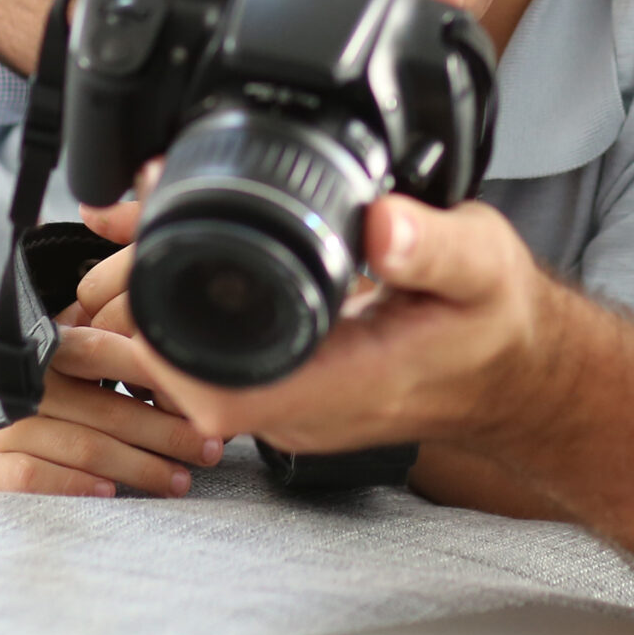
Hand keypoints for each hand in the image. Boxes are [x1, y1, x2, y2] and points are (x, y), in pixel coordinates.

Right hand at [0, 323, 224, 497]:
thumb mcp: (46, 357)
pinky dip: (72, 486)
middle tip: (212, 448)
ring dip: (137, 467)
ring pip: (82, 446)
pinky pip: (34, 477)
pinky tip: (109, 496)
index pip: (114, 358)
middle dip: (167, 433)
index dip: (162, 381)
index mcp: (49, 353)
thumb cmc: (7, 383)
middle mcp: (29, 387)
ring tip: (180, 481)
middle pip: (110, 411)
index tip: (207, 399)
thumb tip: (176, 365)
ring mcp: (3, 427)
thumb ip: (97, 358)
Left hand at [123, 196, 557, 456]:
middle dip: (132, 314)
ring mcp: (291, 407)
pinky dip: (179, 318)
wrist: (516, 369)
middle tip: (117, 232)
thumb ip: (433, 244)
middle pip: (183, 384)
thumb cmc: (498, 320)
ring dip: (147, 315)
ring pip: (189, 378)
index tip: (136, 278)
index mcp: (344, 384)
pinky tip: (165, 263)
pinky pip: (213, 368)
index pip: (220, 395)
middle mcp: (304, 410)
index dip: (160, 349)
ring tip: (129, 236)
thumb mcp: (481, 264)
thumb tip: (382, 224)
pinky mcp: (288, 393)